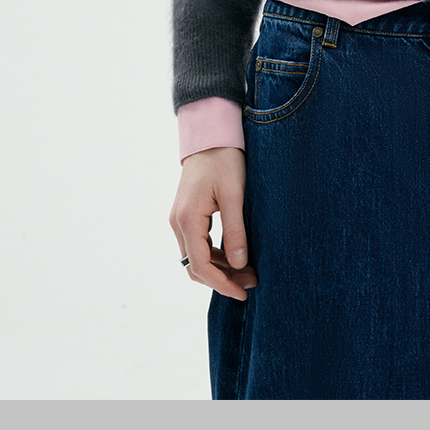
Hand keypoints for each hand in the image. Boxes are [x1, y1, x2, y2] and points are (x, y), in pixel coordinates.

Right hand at [170, 147, 256, 300]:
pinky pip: (197, 245)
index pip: (200, 265)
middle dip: (222, 279)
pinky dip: (215, 256)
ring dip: (219, 269)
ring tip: (248, 271)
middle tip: (251, 282)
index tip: (243, 293)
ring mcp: (180, 219)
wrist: (210, 136)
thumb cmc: (224, 160)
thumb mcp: (234, 196)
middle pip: (195, 266)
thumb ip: (236, 231)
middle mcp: (178, 222)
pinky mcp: (186, 215)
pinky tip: (236, 257)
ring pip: (195, 258)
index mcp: (188, 218)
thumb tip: (240, 265)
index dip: (221, 284)